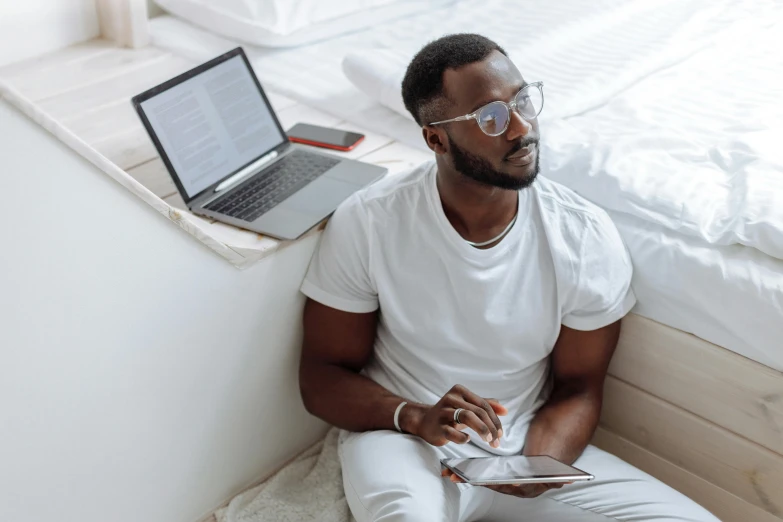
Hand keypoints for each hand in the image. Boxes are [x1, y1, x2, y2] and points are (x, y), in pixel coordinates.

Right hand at [404, 384, 507, 446]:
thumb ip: (485, 406)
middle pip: (478, 411)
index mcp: (460, 391)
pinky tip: (467, 439)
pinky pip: (453, 432)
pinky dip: (463, 437)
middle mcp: (451, 398)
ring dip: (482, 430)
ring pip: (467, 417)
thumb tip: (505, 410)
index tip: (500, 434)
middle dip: (491, 427)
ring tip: (489, 440)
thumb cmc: (449, 414)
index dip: (495, 420)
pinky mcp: (437, 426)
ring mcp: (443, 412)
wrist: (424, 421)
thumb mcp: (467, 407)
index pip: (483, 405)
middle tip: (496, 441)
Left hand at [440, 469, 569, 497]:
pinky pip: (481, 477)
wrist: (547, 459)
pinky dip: (467, 475)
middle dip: (472, 481)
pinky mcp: (496, 478)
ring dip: (465, 478)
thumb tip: (567, 480)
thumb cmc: (548, 463)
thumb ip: (558, 477)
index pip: (510, 487)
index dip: (496, 484)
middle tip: (455, 477)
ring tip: (448, 474)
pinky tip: (452, 472)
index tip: (483, 481)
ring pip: (482, 482)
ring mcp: (504, 485)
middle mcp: (513, 489)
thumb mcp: (554, 471)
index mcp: (526, 487)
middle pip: (491, 485)